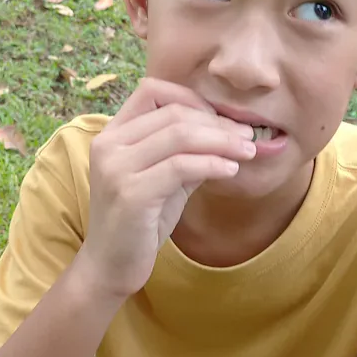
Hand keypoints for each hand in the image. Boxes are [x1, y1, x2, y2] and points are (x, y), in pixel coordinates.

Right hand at [79, 77, 254, 297]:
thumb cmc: (139, 224)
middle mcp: (109, 145)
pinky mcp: (131, 193)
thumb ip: (186, 153)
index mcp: (112, 134)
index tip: (222, 120)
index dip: (192, 99)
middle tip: (247, 138)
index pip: (153, 90)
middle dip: (218, 123)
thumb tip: (229, 132)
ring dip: (222, 141)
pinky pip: (181, 166)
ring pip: (180, 135)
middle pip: (173, 112)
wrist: (110, 267)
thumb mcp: (165, 180)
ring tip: (247, 152)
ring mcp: (116, 168)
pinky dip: (213, 164)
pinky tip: (230, 171)